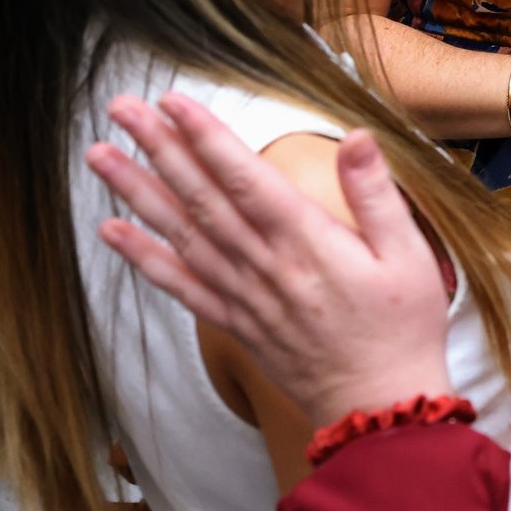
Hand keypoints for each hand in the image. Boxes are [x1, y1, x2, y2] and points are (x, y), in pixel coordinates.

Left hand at [87, 94, 452, 426]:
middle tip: (123, 109)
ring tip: (100, 156)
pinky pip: (180, 286)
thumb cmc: (402, 327)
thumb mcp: (409, 254)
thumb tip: (357, 137)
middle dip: (160, 149)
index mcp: (307, 242)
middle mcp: (264, 265)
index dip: (207, 137)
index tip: (173, 102)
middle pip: (202, 198)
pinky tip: (113, 231)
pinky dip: (143, 258)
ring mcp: (243, 296)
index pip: (245, 178)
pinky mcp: (234, 322)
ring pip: (181, 235)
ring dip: (138, 193)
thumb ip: (376, 194)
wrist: (380, 407)